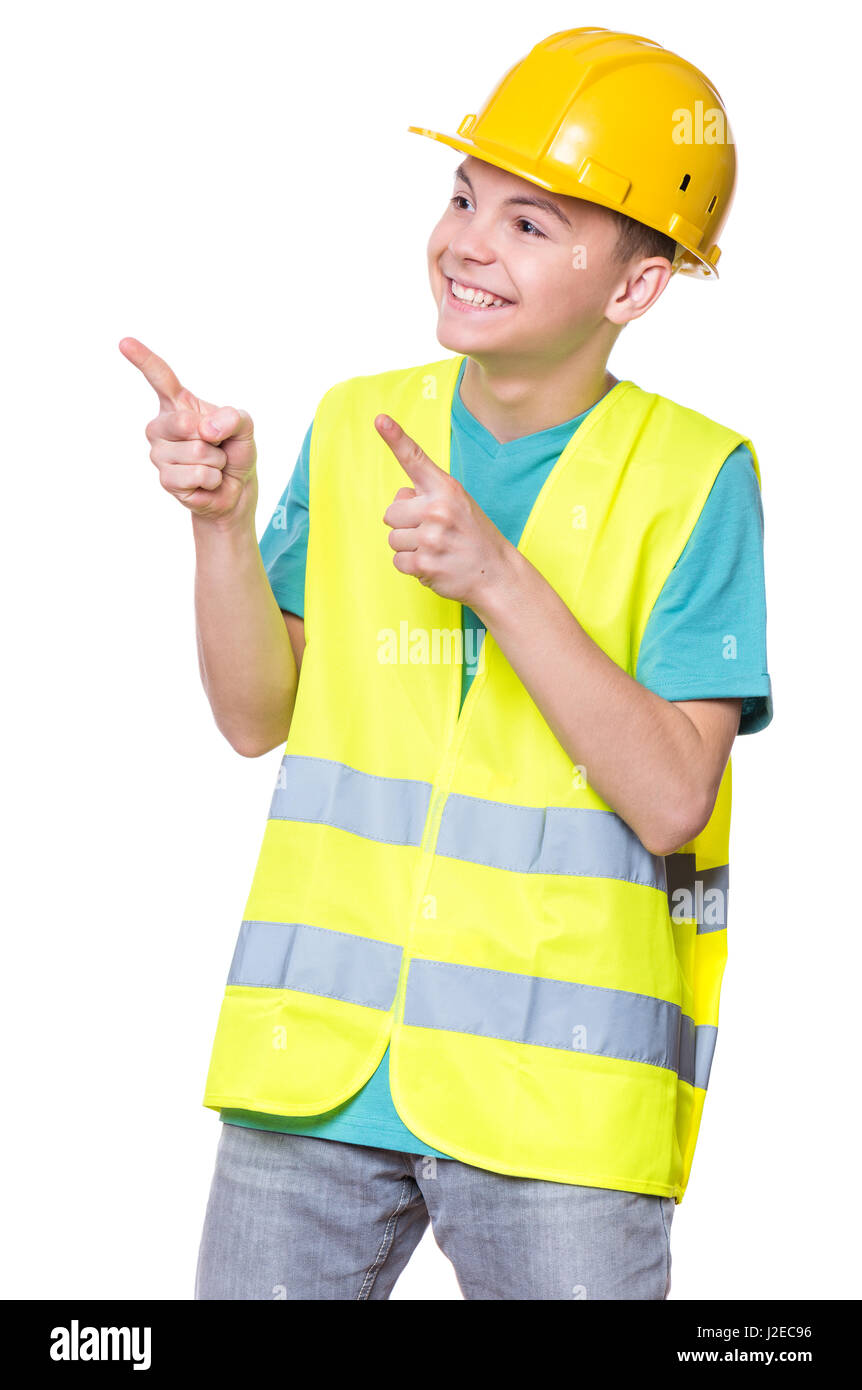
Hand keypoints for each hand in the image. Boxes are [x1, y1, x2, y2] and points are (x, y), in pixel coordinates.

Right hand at [119, 337, 257, 524]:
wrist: (236, 488)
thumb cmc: (234, 451)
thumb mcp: (244, 426)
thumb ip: (233, 418)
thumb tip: (205, 429)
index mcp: (178, 404)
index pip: (159, 377)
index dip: (143, 359)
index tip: (125, 342)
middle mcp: (162, 425)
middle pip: (186, 423)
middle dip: (214, 438)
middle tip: (216, 447)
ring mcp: (160, 453)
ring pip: (197, 452)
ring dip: (217, 461)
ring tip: (212, 465)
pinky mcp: (165, 479)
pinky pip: (197, 474)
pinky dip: (213, 479)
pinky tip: (207, 481)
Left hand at [377, 414, 510, 606]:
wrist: (497, 574)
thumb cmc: (472, 536)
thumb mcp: (457, 505)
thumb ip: (427, 495)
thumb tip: (399, 497)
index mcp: (446, 489)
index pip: (415, 459)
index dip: (395, 438)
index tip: (380, 419)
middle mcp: (438, 509)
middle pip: (391, 512)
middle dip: (404, 524)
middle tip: (432, 533)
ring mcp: (431, 537)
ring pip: (392, 538)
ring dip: (408, 546)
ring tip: (436, 549)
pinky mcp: (424, 563)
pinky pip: (397, 560)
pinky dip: (411, 565)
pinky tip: (433, 564)